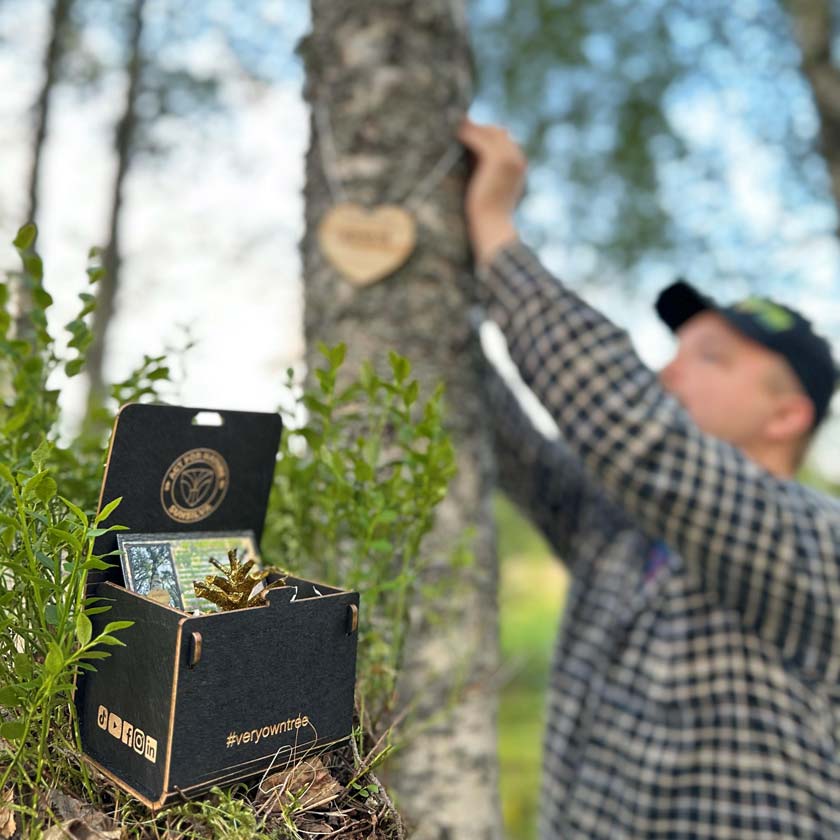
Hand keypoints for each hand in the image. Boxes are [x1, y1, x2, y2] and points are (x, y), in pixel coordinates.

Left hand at [458, 119, 526, 264]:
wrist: (492, 226)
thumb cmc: (489, 213)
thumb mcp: (491, 187)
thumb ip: (488, 171)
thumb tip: (472, 157)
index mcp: (520, 165)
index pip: (505, 140)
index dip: (487, 134)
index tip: (471, 131)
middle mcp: (518, 158)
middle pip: (498, 132)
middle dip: (480, 128)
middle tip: (461, 124)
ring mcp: (508, 157)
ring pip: (489, 132)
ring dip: (473, 128)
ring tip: (457, 126)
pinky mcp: (495, 159)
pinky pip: (478, 138)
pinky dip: (467, 134)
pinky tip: (456, 133)